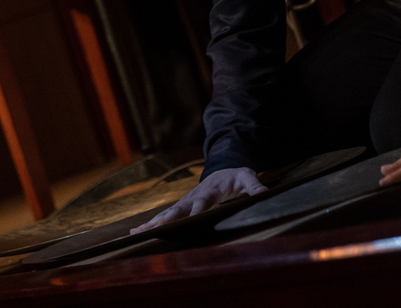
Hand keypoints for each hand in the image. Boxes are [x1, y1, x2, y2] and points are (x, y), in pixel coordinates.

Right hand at [129, 167, 265, 234]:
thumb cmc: (236, 176)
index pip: (201, 204)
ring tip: (135, 234)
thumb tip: (265, 194)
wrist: (223, 168)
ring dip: (152, 223)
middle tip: (151, 230)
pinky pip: (165, 215)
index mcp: (209, 191)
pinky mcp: (181, 206)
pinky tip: (138, 232)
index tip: (188, 223)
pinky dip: (152, 223)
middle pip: (177, 210)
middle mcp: (193, 197)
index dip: (195, 213)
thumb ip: (255, 187)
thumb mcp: (247, 178)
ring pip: (166, 213)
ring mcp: (185, 202)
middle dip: (164, 221)